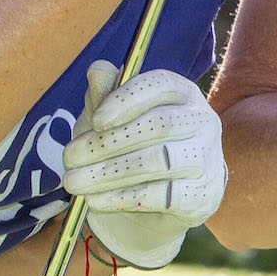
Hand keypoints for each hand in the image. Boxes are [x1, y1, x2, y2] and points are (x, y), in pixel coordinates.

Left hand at [62, 61, 225, 268]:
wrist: (152, 205)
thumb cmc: (128, 150)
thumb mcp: (109, 121)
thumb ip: (104, 96)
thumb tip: (97, 69)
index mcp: (182, 94)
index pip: (162, 84)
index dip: (128, 99)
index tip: (95, 120)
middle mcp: (203, 121)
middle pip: (161, 124)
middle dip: (108, 142)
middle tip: (68, 158)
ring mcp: (208, 158)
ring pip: (161, 161)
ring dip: (110, 172)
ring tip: (74, 183)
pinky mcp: (205, 194)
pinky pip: (165, 196)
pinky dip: (125, 198)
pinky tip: (97, 201)